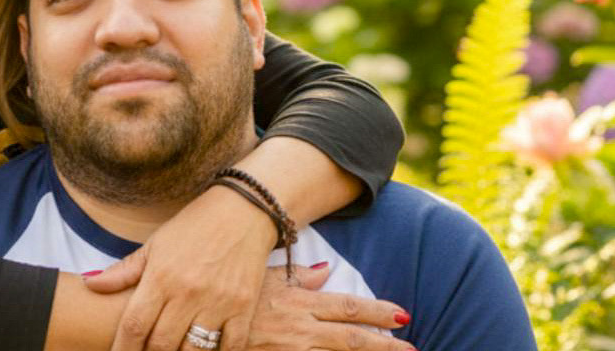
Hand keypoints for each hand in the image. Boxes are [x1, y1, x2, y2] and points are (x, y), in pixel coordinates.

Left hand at [84, 185, 278, 350]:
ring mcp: (218, 301)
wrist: (243, 210)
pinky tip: (207, 350)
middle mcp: (187, 292)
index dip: (122, 349)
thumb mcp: (155, 244)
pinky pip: (230, 346)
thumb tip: (90, 285)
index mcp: (161, 277)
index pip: (134, 325)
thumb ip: (124, 271)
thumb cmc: (194, 226)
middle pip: (161, 345)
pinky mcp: (243, 306)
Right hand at [249, 265, 413, 350]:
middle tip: (413, 349)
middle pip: (353, 340)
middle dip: (387, 346)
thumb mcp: (263, 281)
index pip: (348, 308)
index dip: (379, 312)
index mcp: (300, 305)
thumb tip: (326, 272)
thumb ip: (298, 277)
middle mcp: (301, 331)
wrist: (201, 331)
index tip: (403, 316)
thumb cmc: (233, 301)